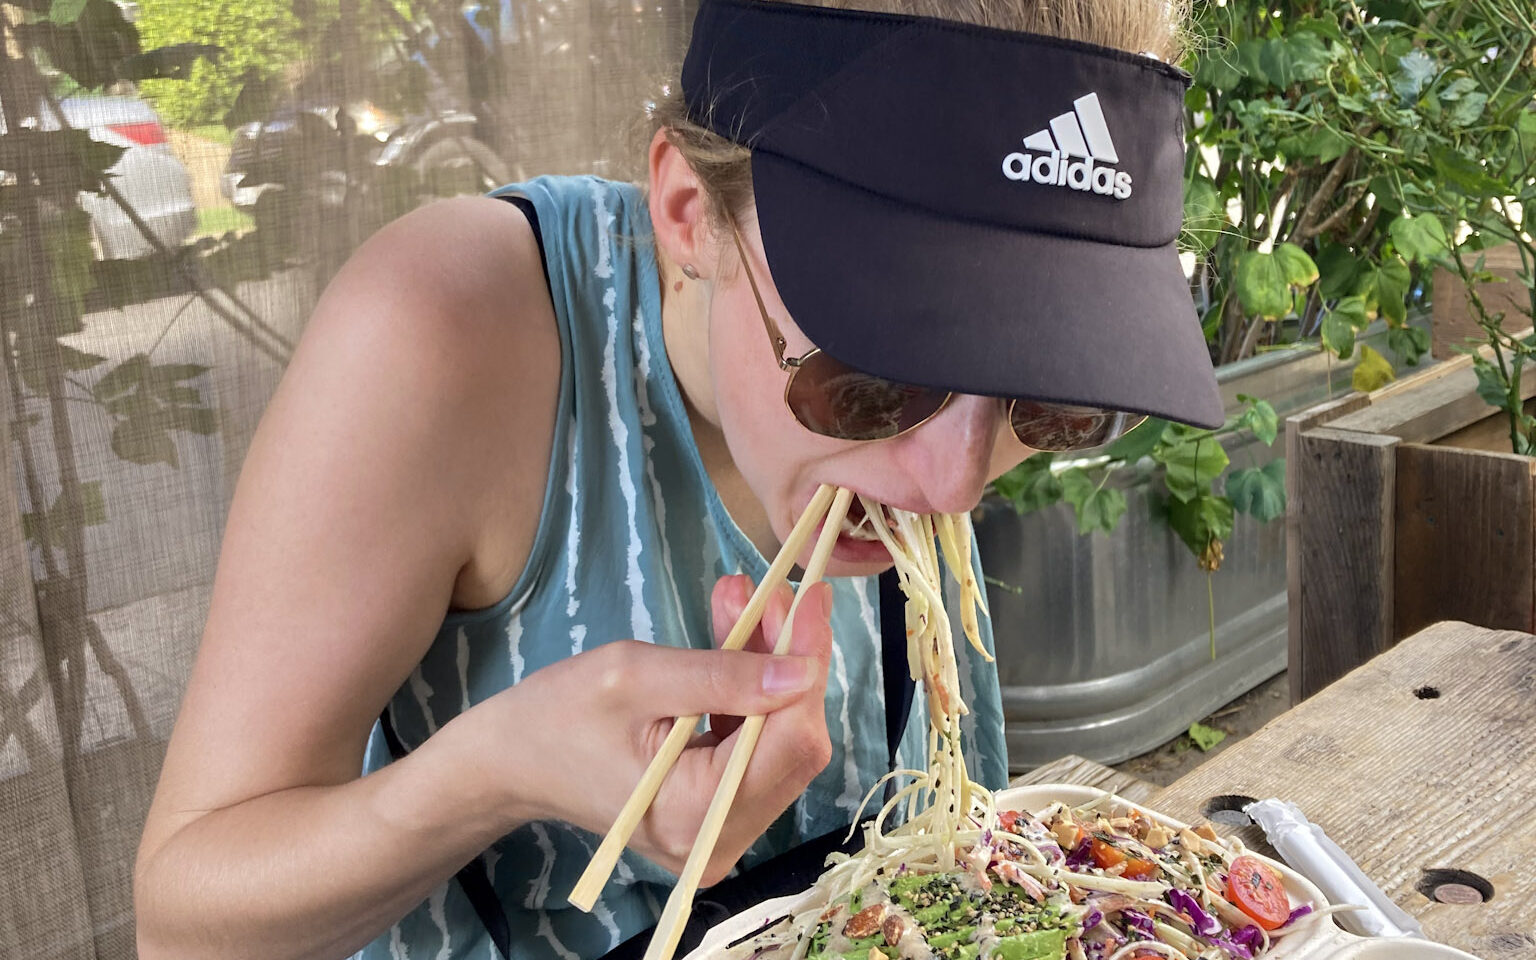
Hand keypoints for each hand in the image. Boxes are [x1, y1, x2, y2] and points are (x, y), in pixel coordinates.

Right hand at [462, 575, 834, 884]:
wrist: (512, 760)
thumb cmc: (558, 714)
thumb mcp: (636, 676)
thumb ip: (723, 675)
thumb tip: (804, 669)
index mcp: (694, 815)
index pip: (790, 740)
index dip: (808, 665)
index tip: (811, 598)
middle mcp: (717, 841)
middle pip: (795, 745)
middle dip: (791, 664)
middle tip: (774, 596)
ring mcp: (720, 834)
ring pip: (782, 743)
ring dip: (771, 671)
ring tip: (743, 605)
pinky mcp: (717, 818)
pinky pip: (757, 750)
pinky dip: (752, 694)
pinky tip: (734, 640)